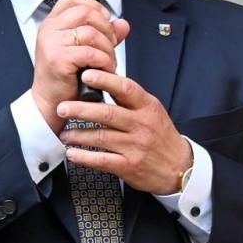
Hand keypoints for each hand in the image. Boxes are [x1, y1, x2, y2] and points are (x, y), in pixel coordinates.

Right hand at [31, 0, 128, 132]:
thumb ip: (103, 35)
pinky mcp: (58, 59)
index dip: (95, 7)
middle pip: (87, 13)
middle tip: (110, 47)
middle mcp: (49, 29)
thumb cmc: (65, 78)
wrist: (50, 103)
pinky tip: (103, 70)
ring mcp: (51, 43)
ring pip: (91, 33)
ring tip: (107, 62)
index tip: (105, 22)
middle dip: (106, 30)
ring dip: (107, 49)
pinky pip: (91, 53)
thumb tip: (123, 24)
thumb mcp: (84, 50)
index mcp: (52, 23)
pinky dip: (103, 62)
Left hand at [56, 69, 191, 194]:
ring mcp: (135, 146)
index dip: (105, 80)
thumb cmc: (161, 137)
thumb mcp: (152, 111)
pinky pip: (101, 160)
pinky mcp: (129, 166)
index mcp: (147, 107)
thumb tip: (103, 80)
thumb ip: (130, 99)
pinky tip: (72, 153)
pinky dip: (84, 157)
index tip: (86, 75)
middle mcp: (141, 125)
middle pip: (107, 113)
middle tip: (63, 107)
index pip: (125, 88)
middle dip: (80, 110)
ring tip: (64, 133)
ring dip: (77, 135)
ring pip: (100, 137)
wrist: (179, 167)